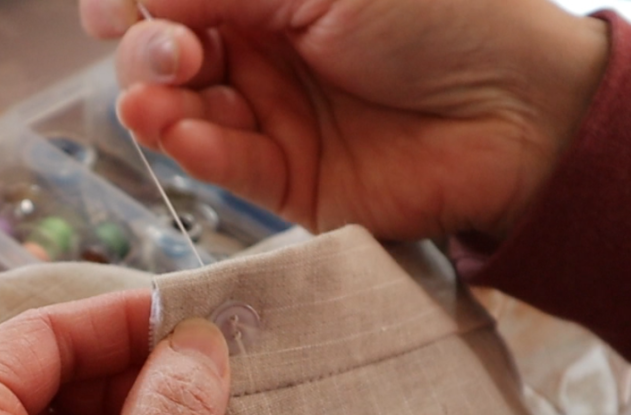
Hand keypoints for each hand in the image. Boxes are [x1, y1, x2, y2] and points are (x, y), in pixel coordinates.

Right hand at [81, 0, 608, 239]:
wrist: (520, 109)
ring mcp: (272, 115)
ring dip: (157, 103)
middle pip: (166, 53)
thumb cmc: (443, 18)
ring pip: (181, 112)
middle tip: (172, 51)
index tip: (110, 11)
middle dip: (150, 50)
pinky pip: (222, 164)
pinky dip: (192, 147)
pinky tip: (180, 131)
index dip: (135, 3)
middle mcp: (264, 50)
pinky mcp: (286, 181)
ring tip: (156, 98)